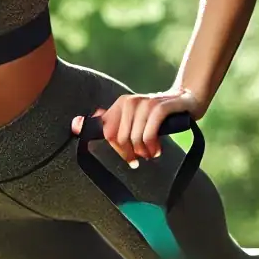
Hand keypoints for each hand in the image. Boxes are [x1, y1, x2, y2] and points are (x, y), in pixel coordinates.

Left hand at [71, 89, 204, 165]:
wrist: (185, 99)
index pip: (108, 134)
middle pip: (121, 139)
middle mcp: (129, 102)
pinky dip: (152, 145)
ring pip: (135, 138)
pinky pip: (149, 133)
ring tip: (152, 154)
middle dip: (131, 153)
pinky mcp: (160, 107)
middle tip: (142, 158)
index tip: (129, 159)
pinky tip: (157, 150)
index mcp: (120, 105)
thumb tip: (74, 125)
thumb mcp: (131, 118)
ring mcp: (145, 103)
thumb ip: (106, 122)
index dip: (117, 150)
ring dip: (144, 152)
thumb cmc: (156, 115)